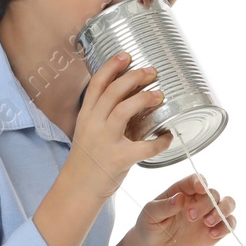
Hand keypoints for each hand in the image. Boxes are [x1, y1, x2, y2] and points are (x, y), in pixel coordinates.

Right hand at [64, 52, 173, 199]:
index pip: (97, 84)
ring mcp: (105, 141)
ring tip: (159, 95)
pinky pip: (144, 147)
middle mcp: (93, 124)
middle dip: (134, 77)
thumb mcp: (90, 132)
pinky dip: (160, 141)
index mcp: (86, 116)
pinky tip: (168, 136)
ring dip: (144, 99)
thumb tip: (137, 100)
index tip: (126, 55)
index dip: (111, 67)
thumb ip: (107, 116)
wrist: (77, 190)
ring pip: (124, 110)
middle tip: (152, 72)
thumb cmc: (88, 160)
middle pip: (113, 92)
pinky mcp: (118, 159)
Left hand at [126, 172, 236, 245]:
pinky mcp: (214, 231)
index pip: (196, 180)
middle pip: (213, 194)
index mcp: (183, 191)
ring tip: (208, 223)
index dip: (200, 181)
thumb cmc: (149, 226)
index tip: (200, 188)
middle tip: (190, 217)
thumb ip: (164, 206)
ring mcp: (208, 215)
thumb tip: (180, 198)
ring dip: (222, 211)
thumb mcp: (151, 214)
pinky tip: (213, 234)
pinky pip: (229, 224)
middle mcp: (198, 200)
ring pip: (228, 204)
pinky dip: (226, 227)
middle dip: (206, 204)